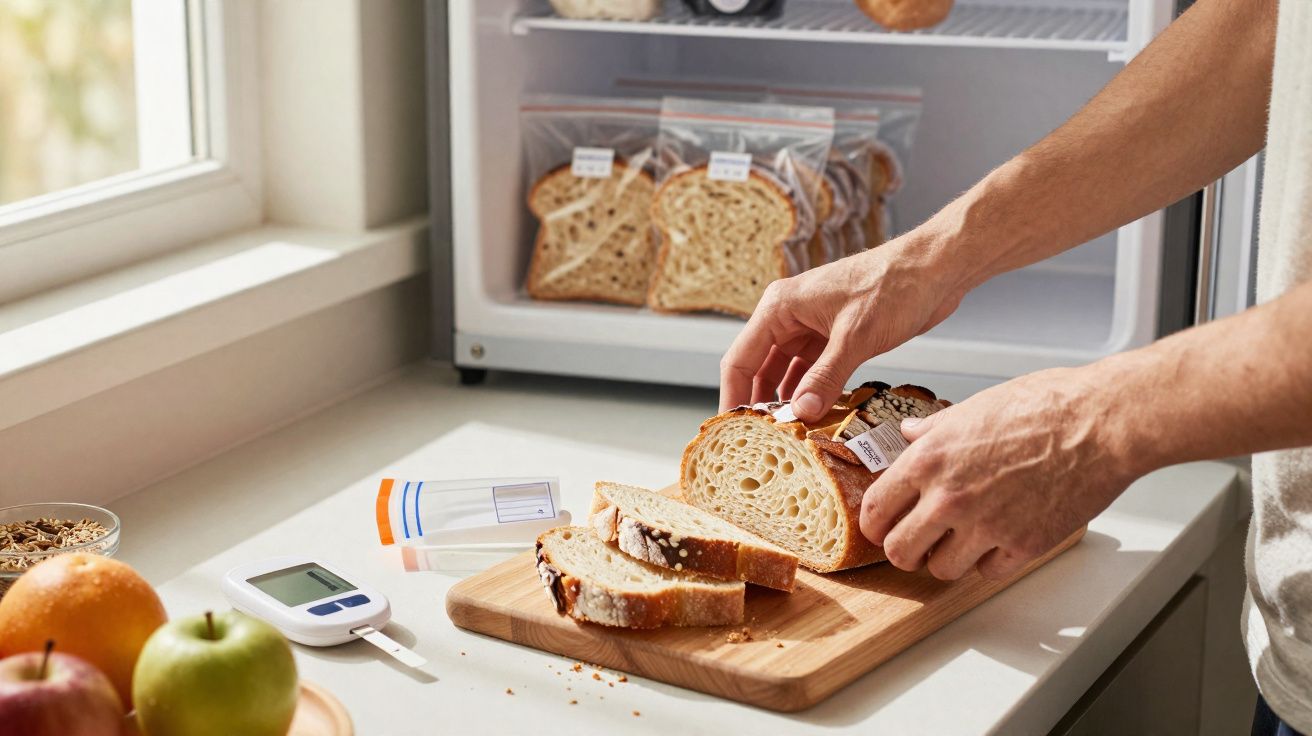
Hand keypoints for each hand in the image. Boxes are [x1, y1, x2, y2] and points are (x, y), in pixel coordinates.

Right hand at [718, 231, 970, 420]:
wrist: (936, 268)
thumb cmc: (894, 285)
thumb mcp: (856, 337)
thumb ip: (825, 378)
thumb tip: (800, 413)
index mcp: (780, 307)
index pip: (740, 359)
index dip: (734, 397)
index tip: (732, 432)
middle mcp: (789, 316)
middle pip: (759, 369)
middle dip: (760, 404)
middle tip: (762, 442)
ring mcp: (811, 327)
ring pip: (786, 373)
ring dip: (788, 402)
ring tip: (789, 436)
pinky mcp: (834, 337)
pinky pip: (813, 372)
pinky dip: (812, 394)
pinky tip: (816, 418)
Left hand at [859, 366, 1141, 580]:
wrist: (1101, 422)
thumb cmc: (1045, 405)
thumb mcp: (973, 407)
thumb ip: (933, 429)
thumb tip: (909, 433)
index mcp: (929, 459)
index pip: (875, 510)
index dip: (874, 524)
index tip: (880, 528)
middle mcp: (949, 497)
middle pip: (899, 552)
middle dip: (904, 550)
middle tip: (916, 543)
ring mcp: (986, 526)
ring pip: (941, 570)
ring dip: (947, 559)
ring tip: (961, 541)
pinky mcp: (1023, 546)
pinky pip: (988, 573)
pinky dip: (990, 562)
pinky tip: (998, 541)